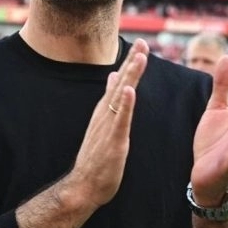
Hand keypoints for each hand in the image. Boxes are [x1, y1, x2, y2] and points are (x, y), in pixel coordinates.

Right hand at [64, 39, 149, 206]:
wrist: (84, 185)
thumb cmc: (96, 158)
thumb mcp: (104, 125)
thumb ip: (111, 102)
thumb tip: (113, 79)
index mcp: (105, 110)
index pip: (120, 82)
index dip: (130, 63)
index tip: (141, 45)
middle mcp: (105, 114)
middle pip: (121, 83)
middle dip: (133, 62)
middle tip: (144, 43)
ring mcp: (108, 126)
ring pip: (121, 96)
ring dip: (130, 76)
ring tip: (140, 58)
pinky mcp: (113, 139)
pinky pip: (120, 119)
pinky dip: (126, 103)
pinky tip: (131, 90)